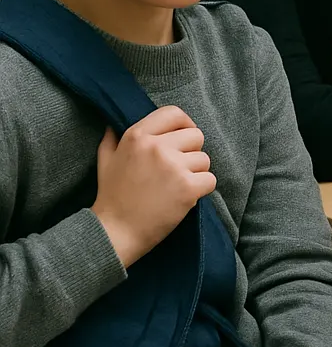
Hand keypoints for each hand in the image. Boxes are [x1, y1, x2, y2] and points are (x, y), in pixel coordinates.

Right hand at [91, 106, 215, 268]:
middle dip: (191, 151)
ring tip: (176, 186)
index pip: (174, 113)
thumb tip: (113, 123)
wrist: (113, 234)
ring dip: (196, 172)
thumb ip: (112, 139)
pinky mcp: (187, 187)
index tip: (183, 137)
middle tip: (178, 169)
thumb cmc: (111, 197)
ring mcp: (174, 167)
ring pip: (204, 159)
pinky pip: (210, 179)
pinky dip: (202, 189)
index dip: (183, 123)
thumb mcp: (105, 162)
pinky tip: (185, 197)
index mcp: (138, 136)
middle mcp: (157, 147)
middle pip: (196, 135)